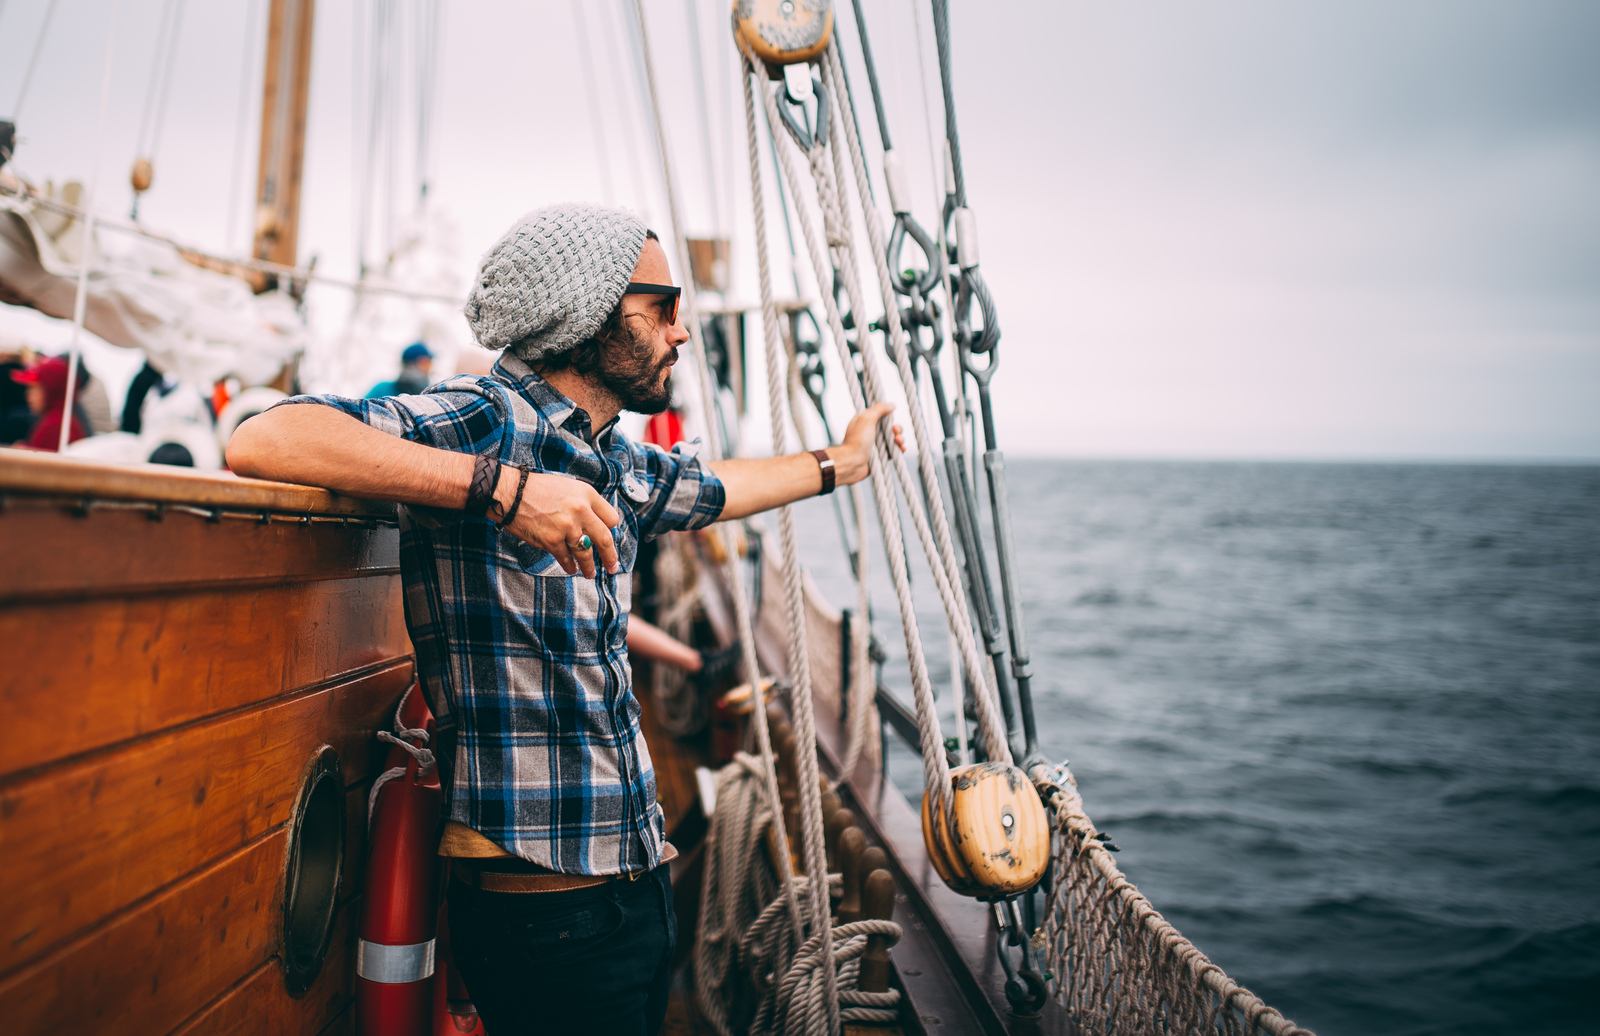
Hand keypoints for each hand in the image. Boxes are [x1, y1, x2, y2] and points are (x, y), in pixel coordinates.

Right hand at [495, 467, 620, 577]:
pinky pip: (566, 558)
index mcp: (587, 494)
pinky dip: (569, 566)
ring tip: (590, 574)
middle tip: (613, 567)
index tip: (609, 537)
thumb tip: (594, 524)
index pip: (611, 518)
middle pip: (605, 539)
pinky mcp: (552, 540)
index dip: (610, 529)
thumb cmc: (537, 488)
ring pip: (586, 553)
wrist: (511, 493)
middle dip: (610, 556)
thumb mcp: (568, 487)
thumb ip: (583, 503)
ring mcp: (567, 527)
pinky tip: (571, 569)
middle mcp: (581, 510)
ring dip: (589, 567)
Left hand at [836, 403, 905, 483]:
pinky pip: (893, 451)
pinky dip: (899, 449)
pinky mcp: (880, 456)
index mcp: (865, 422)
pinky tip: (902, 449)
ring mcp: (875, 445)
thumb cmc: (857, 440)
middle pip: (889, 428)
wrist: (852, 463)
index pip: (881, 416)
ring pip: (893, 439)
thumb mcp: (867, 419)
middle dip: (897, 429)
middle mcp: (870, 432)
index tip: (892, 421)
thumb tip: (892, 405)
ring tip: (899, 442)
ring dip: (900, 439)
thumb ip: (879, 409)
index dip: (889, 418)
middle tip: (896, 432)